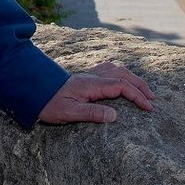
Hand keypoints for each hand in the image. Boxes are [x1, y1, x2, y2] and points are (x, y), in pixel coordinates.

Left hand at [38, 61, 154, 123]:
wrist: (33, 91)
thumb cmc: (49, 104)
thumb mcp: (68, 113)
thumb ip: (92, 113)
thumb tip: (115, 115)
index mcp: (91, 85)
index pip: (121, 86)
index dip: (137, 96)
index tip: (148, 108)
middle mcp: (92, 77)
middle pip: (123, 75)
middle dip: (140, 85)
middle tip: (152, 99)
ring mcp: (88, 75)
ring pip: (117, 70)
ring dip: (132, 78)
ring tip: (142, 89)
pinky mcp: (85, 77)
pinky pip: (107, 69)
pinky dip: (120, 73)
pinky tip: (121, 78)